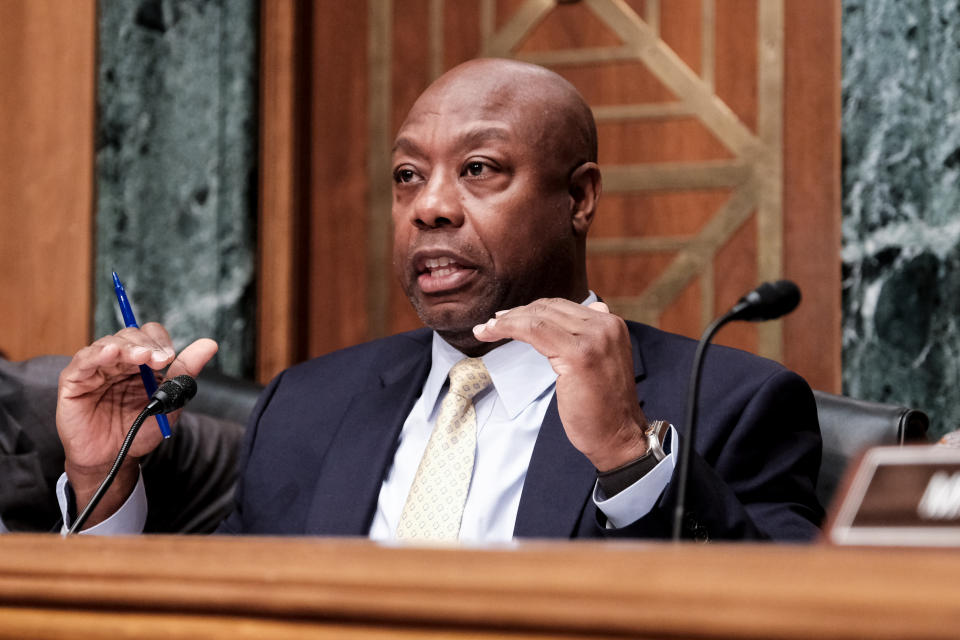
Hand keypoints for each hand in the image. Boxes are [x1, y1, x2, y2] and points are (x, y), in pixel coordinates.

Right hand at [57, 322, 217, 524]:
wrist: (114, 459)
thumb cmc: (139, 430)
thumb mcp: (169, 400)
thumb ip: (185, 371)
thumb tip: (210, 344)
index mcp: (140, 362)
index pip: (149, 335)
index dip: (159, 340)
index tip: (170, 357)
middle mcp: (118, 361)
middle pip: (130, 336)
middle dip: (147, 344)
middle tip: (160, 359)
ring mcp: (96, 369)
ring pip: (109, 344)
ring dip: (127, 347)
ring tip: (141, 356)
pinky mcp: (74, 381)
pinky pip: (83, 361)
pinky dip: (97, 354)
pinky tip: (111, 353)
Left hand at [472, 299, 647, 470]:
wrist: (619, 436)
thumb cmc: (604, 408)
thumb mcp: (600, 363)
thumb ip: (590, 337)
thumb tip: (580, 313)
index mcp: (611, 324)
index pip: (562, 307)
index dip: (531, 310)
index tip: (507, 319)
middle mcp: (605, 325)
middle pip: (549, 308)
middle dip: (516, 314)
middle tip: (491, 324)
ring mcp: (593, 338)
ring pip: (539, 317)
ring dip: (508, 320)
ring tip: (486, 329)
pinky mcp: (578, 355)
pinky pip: (535, 330)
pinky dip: (509, 328)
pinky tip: (492, 333)